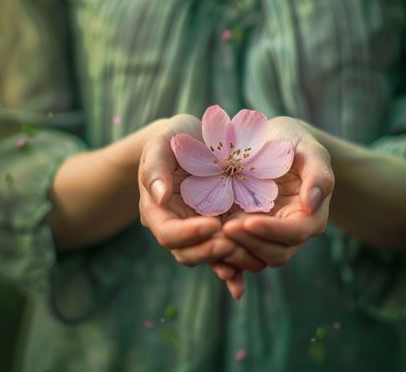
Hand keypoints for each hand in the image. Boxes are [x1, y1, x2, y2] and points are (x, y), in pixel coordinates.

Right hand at [138, 115, 263, 274]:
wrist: (193, 138)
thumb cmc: (173, 138)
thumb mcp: (160, 144)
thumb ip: (155, 168)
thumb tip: (160, 197)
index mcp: (157, 209)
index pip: (168, 233)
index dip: (189, 234)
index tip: (214, 224)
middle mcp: (177, 224)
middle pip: (186, 253)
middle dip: (209, 252)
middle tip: (233, 243)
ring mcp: (198, 228)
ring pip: (207, 256)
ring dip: (226, 260)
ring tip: (249, 252)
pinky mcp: (218, 226)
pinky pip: (225, 251)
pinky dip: (235, 263)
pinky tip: (250, 267)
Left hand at [215, 117, 333, 281]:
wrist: (273, 141)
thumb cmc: (295, 142)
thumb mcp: (311, 150)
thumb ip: (318, 175)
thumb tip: (311, 204)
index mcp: (310, 216)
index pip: (295, 232)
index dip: (272, 231)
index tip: (247, 221)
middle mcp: (290, 231)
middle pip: (275, 253)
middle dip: (250, 244)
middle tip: (224, 230)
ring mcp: (268, 234)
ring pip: (255, 258)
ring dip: (235, 253)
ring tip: (212, 237)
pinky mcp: (248, 231)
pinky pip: (238, 250)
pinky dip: (225, 255)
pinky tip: (207, 244)